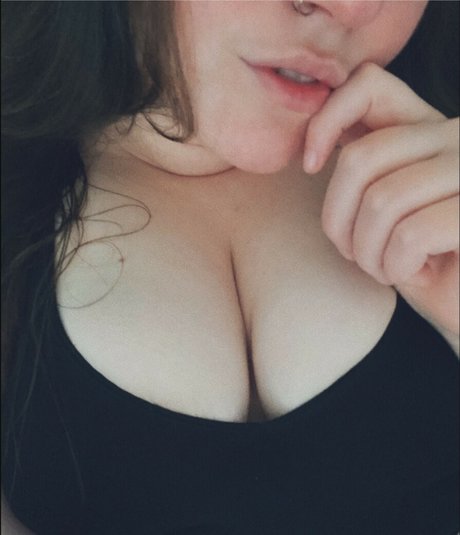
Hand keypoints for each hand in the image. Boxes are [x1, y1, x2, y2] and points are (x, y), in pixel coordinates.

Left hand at [304, 62, 458, 346]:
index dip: (324, 122)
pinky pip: (409, 235)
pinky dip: (395, 267)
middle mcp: (455, 137)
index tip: (309, 167)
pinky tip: (412, 273)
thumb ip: (362, 167)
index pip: (367, 84)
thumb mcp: (380, 207)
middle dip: (338, 221)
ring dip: (368, 252)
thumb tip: (312, 146)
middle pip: (359, 160)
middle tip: (353, 253)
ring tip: (384, 267)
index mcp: (425, 128)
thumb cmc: (416, 257)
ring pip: (381, 202)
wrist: (458, 300)